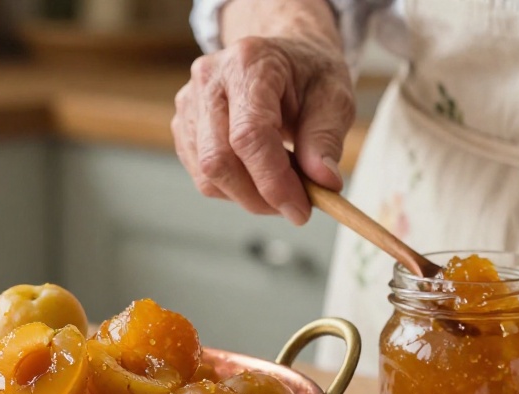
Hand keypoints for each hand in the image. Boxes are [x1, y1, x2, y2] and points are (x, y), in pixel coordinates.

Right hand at [172, 35, 354, 225]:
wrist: (283, 60)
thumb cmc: (308, 75)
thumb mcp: (335, 98)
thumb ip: (327, 138)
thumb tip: (323, 182)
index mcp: (249, 63)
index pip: (249, 135)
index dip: (273, 180)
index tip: (301, 208)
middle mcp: (210, 79)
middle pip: (219, 160)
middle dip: (259, 197)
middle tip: (295, 205)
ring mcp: (190, 103)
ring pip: (207, 175)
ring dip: (248, 196)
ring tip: (281, 182)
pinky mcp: (183, 126)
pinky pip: (202, 176)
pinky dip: (234, 188)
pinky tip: (259, 174)